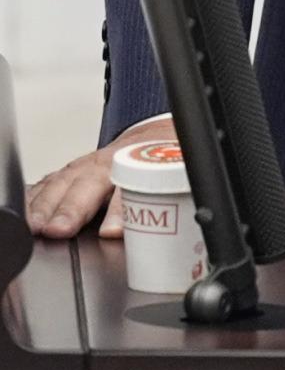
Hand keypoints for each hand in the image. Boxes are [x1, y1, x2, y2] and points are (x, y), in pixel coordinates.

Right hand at [25, 115, 176, 238]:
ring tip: (36, 226)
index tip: (110, 232)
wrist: (152, 137)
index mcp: (135, 166)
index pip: (129, 189)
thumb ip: (163, 200)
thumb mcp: (171, 177)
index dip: (119, 212)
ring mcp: (85, 166)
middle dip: (71, 209)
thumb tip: (154, 229)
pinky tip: (28, 210)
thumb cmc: (160, 160)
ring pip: (63, 182)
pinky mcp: (69, 173)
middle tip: (58, 230)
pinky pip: (48, 182)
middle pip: (86, 186)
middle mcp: (107, 164)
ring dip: (47, 205)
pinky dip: (35, 196)